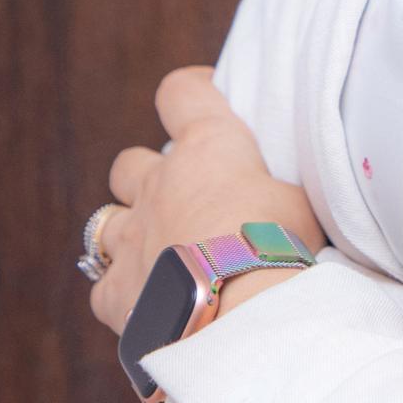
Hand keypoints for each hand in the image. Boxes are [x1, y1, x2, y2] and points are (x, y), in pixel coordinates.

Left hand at [88, 66, 327, 334]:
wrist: (238, 312)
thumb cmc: (278, 247)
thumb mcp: (296, 203)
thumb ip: (269, 192)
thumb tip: (270, 200)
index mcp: (207, 149)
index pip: (182, 92)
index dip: (191, 90)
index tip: (206, 96)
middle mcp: (158, 185)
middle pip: (129, 163)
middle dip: (148, 176)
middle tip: (182, 199)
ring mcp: (130, 238)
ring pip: (105, 223)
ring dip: (129, 234)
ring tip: (161, 255)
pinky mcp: (116, 291)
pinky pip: (106, 288)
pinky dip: (125, 294)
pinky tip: (150, 306)